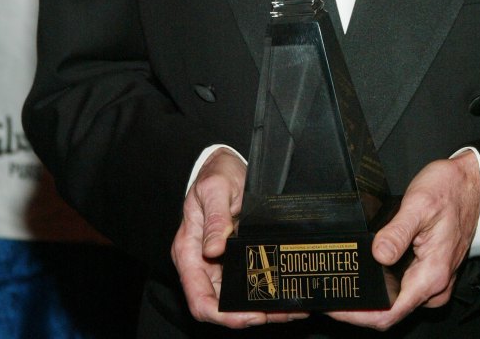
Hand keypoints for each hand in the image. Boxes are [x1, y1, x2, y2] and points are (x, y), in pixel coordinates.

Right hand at [171, 148, 306, 328]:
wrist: (226, 163)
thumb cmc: (216, 173)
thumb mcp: (216, 188)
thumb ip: (215, 218)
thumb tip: (213, 249)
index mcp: (188, 250)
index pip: (199, 298)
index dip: (223, 314)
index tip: (251, 315)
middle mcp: (200, 262)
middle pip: (220, 305)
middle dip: (249, 314)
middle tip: (282, 312)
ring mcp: (217, 262)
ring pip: (235, 297)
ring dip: (261, 306)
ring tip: (291, 307)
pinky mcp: (232, 257)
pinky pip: (246, 281)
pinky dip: (264, 289)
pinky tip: (284, 290)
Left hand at [328, 151, 479, 330]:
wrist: (471, 184)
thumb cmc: (450, 191)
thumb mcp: (420, 204)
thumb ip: (397, 232)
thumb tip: (377, 255)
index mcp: (431, 275)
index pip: (390, 313)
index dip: (360, 315)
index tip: (337, 306)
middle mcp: (434, 285)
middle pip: (391, 310)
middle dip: (362, 304)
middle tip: (335, 287)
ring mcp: (433, 279)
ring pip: (397, 300)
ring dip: (373, 294)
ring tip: (348, 276)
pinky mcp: (430, 270)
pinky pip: (404, 287)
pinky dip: (385, 283)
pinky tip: (370, 268)